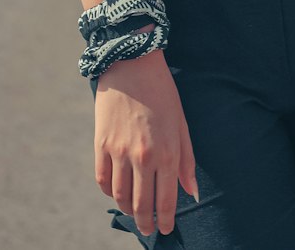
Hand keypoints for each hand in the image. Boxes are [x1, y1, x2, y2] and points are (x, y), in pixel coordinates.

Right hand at [94, 45, 198, 239]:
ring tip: (134, 214)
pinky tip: (116, 193)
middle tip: (149, 230)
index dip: (167, 219)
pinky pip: (103, 180)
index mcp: (167, 151)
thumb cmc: (163, 93)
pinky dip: (109, 192)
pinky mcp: (101, 144)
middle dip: (146, 222)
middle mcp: (143, 156)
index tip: (166, 229)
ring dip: (127, 210)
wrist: (132, 64)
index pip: (167, 199)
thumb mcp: (182, 123)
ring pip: (120, 197)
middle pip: (142, 204)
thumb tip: (192, 191)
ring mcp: (120, 151)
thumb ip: (187, 159)